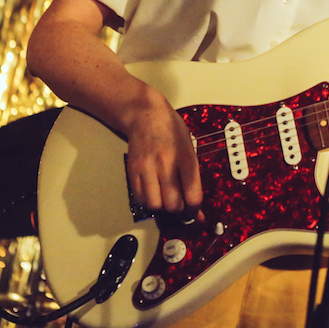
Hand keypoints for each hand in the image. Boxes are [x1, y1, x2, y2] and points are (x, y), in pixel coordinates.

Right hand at [124, 87, 202, 216]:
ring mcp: (147, 167)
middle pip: (172, 204)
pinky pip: (139, 198)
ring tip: (165, 198)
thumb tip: (195, 208)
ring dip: (161, 207)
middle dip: (178, 210)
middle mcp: (166, 163)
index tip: (194, 212)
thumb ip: (193, 178)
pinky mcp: (133, 170)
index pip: (192, 195)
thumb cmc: (172, 131)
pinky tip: (153, 192)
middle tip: (180, 204)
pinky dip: (148, 201)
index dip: (194, 210)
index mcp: (185, 157)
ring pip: (154, 205)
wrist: (146, 114)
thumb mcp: (189, 149)